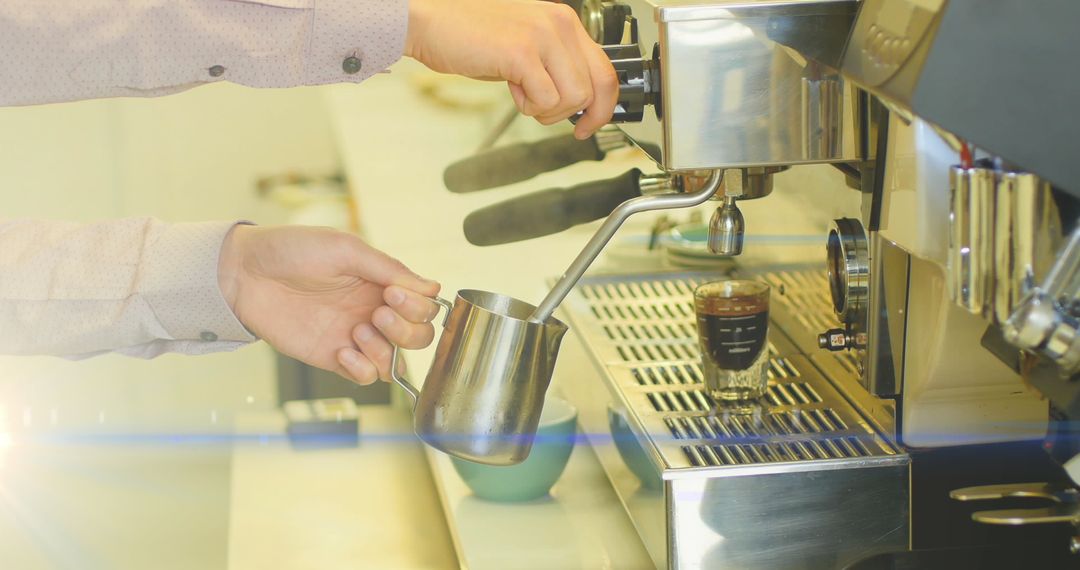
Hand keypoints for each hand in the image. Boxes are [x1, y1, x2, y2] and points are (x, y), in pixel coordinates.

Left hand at [218, 225, 441, 384]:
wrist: (246, 273)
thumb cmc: (293, 250)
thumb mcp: (346, 249)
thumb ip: (389, 269)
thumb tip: (432, 288)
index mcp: (382, 283)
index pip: (426, 306)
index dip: (418, 307)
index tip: (393, 295)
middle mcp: (375, 311)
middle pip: (420, 337)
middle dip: (407, 330)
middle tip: (377, 314)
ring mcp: (356, 337)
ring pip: (397, 362)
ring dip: (386, 351)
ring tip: (357, 332)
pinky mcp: (333, 357)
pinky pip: (366, 377)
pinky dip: (363, 369)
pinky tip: (343, 350)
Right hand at [405, 0, 617, 139]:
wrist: (431, 24)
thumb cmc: (471, 37)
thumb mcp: (526, 47)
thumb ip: (555, 66)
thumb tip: (579, 100)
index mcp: (564, 21)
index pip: (606, 69)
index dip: (603, 105)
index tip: (589, 123)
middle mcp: (559, 24)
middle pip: (596, 87)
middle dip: (577, 114)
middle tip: (558, 120)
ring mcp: (542, 36)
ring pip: (574, 97)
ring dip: (548, 110)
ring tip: (524, 96)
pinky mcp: (522, 53)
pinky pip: (547, 99)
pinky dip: (530, 107)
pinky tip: (512, 90)